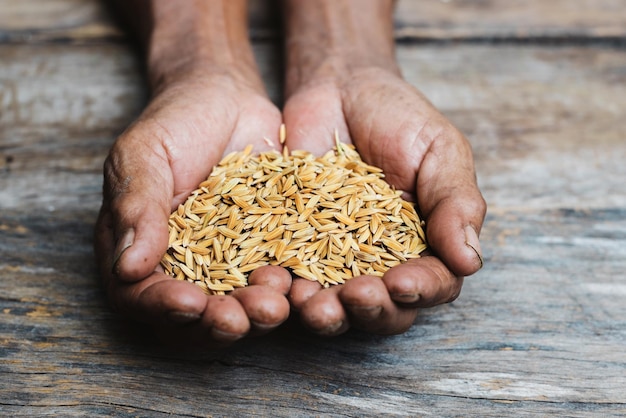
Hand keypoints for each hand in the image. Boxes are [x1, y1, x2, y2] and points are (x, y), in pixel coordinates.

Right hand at [95, 72, 291, 345]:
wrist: (226, 97)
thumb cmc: (174, 122)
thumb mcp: (144, 155)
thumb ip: (136, 208)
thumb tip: (126, 268)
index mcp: (141, 249)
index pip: (141, 296)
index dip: (163, 307)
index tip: (189, 304)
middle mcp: (185, 265)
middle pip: (194, 315)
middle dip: (216, 324)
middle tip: (238, 320)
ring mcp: (230, 260)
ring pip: (240, 303)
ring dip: (256, 312)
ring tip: (275, 301)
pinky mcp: (269, 248)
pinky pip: (279, 274)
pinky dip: (290, 285)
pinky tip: (302, 282)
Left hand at [280, 0, 485, 335]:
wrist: (339, 87)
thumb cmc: (399, 117)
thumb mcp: (439, 151)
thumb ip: (456, 203)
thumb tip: (470, 262)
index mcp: (426, 244)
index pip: (433, 284)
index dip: (420, 290)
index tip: (401, 282)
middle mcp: (382, 261)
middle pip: (384, 309)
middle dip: (371, 310)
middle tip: (356, 296)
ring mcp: (335, 257)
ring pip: (336, 303)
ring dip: (327, 312)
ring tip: (312, 303)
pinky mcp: (294, 244)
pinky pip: (291, 274)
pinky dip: (286, 284)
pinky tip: (279, 282)